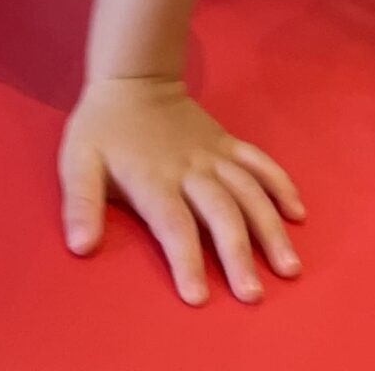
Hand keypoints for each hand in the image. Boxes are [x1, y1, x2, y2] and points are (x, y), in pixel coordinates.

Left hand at [59, 78, 303, 305]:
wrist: (134, 77)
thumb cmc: (102, 129)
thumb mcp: (77, 162)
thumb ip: (80, 204)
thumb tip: (81, 246)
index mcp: (153, 180)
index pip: (173, 225)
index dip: (186, 261)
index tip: (198, 298)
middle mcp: (191, 170)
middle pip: (221, 213)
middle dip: (238, 255)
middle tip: (252, 295)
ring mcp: (215, 155)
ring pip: (250, 192)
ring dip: (270, 229)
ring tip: (288, 267)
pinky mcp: (229, 143)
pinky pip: (261, 162)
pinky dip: (281, 186)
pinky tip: (297, 214)